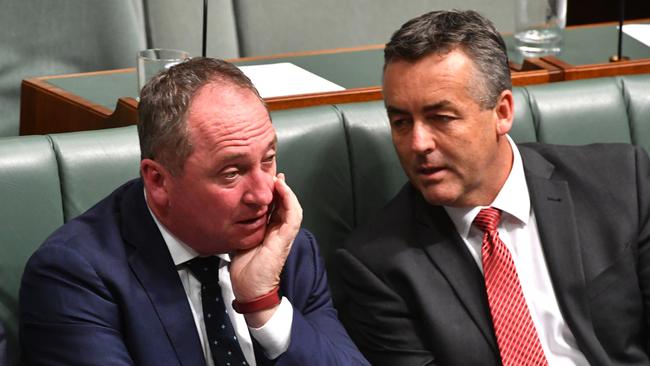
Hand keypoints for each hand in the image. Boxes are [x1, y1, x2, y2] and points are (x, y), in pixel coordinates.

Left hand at [229, 173, 301, 324]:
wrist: (250, 288)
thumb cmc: (245, 269)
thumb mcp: (240, 239)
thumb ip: (239, 226)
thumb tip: (227, 214)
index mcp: (270, 231)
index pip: (275, 207)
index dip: (272, 192)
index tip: (266, 179)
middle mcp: (279, 231)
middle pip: (284, 204)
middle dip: (280, 188)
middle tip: (274, 173)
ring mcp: (284, 234)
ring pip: (292, 206)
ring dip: (286, 192)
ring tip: (278, 179)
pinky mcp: (285, 238)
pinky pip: (292, 215)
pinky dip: (289, 201)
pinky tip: (282, 190)